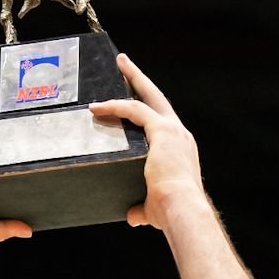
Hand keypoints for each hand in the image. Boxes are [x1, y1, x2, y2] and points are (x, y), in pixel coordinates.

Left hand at [87, 55, 206, 230]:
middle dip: (140, 78)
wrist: (181, 210)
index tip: (135, 94)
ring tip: (117, 65)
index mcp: (180, 148)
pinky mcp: (162, 131)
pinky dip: (115, 105)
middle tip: (124, 62)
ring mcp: (173, 130)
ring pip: (148, 97)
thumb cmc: (172, 212)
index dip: (148, 106)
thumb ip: (142, 208)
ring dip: (130, 79)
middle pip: (158, 98)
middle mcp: (180, 134)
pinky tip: (97, 107)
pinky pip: (134, 110)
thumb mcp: (154, 208)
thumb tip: (132, 216)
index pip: (162, 119)